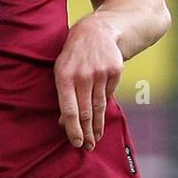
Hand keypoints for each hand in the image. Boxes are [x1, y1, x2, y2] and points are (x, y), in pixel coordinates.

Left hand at [54, 17, 123, 150]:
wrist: (98, 30)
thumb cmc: (74, 53)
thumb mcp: (61, 69)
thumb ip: (63, 94)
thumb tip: (63, 122)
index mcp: (64, 75)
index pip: (70, 109)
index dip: (73, 129)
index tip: (77, 143)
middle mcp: (83, 75)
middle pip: (86, 112)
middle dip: (87, 133)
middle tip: (88, 148)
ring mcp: (101, 73)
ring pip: (99, 106)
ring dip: (97, 126)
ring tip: (96, 139)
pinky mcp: (115, 71)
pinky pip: (109, 94)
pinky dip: (104, 104)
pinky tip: (101, 113)